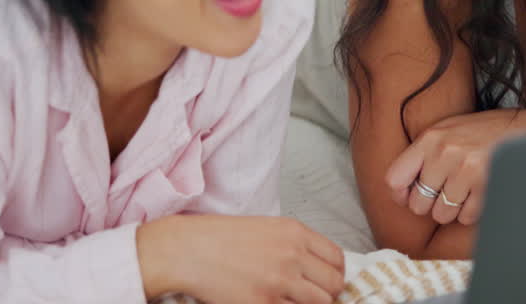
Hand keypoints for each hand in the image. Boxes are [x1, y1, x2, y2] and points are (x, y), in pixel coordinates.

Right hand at [139, 215, 344, 303]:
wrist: (189, 250)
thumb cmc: (220, 238)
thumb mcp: (265, 229)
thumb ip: (293, 245)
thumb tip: (315, 267)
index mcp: (294, 232)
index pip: (336, 258)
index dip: (335, 273)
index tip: (327, 281)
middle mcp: (293, 254)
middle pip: (334, 283)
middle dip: (328, 293)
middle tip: (312, 296)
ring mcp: (280, 280)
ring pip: (320, 303)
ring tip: (292, 301)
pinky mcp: (265, 303)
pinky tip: (273, 302)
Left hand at [384, 108, 525, 225]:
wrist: (523, 128)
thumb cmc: (481, 132)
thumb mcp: (446, 131)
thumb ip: (422, 154)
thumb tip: (400, 189)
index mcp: (430, 139)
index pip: (394, 178)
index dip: (400, 194)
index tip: (408, 197)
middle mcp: (444, 154)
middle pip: (418, 204)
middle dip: (430, 205)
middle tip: (444, 194)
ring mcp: (466, 171)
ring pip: (442, 214)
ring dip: (452, 210)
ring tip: (463, 192)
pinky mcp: (486, 186)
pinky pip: (465, 217)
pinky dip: (471, 212)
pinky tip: (478, 194)